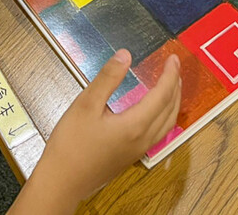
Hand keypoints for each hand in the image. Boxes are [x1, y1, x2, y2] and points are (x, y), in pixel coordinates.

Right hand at [21, 49, 180, 210]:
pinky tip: (154, 111)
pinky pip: (159, 133)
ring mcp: (139, 150)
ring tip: (171, 85)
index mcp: (135, 125)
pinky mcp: (132, 156)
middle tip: (174, 67)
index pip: (162, 95)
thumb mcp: (85, 104)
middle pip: (170, 110)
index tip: (173, 58)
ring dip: (173, 102)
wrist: (62, 182)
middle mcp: (143, 139)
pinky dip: (164, 116)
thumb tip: (125, 55)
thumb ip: (107, 78)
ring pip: (167, 124)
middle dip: (175, 86)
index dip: (170, 75)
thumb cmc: (71, 144)